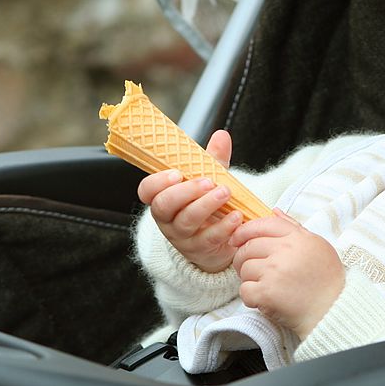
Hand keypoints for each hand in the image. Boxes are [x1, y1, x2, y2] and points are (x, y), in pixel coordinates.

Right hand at [137, 130, 242, 272]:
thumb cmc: (208, 207)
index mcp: (164, 198)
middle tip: (207, 182)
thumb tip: (222, 135)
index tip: (176, 173)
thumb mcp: (208, 181)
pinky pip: (209, 239)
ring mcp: (182, 237)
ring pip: (186, 222)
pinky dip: (224, 227)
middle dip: (185, 192)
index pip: (147, 191)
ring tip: (225, 193)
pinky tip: (237, 216)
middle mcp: (168, 219)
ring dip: (206, 206)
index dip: (157, 182)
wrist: (219, 242)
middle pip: (164, 206)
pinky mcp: (200, 250)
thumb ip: (212, 160)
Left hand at [230, 209, 344, 338]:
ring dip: (249, 279)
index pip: (263, 225)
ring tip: (264, 286)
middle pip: (248, 247)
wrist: (333, 310)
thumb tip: (274, 211)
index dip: (245, 230)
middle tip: (251, 269)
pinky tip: (264, 299)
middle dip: (243, 258)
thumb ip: (294, 227)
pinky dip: (250, 297)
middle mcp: (285, 251)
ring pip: (244, 268)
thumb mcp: (317, 245)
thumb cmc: (327, 279)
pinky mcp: (267, 292)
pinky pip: (244, 290)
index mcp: (297, 238)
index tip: (237, 239)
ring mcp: (275, 271)